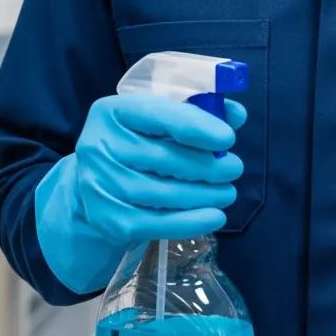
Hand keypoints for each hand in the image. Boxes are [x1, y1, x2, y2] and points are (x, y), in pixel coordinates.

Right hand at [34, 93, 246, 292]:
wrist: (99, 187)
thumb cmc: (139, 146)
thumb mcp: (161, 120)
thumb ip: (199, 113)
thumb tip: (236, 114)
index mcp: (113, 112)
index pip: (160, 115)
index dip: (198, 127)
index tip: (228, 138)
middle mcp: (99, 146)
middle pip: (165, 158)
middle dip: (208, 166)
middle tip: (233, 168)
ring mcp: (100, 186)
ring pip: (164, 193)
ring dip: (205, 195)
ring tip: (227, 192)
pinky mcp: (109, 220)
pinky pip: (157, 223)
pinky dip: (191, 222)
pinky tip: (215, 217)